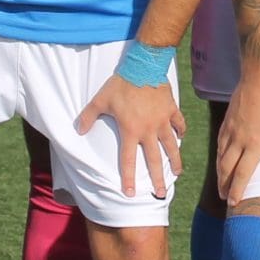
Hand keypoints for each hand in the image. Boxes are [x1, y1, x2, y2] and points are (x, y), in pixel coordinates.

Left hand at [76, 74, 183, 199]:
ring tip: (177, 173)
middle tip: (161, 194)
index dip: (129, 178)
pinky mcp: (171, 110)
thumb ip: (89, 116)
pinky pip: (179, 124)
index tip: (131, 193)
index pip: (128, 160)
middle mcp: (148, 130)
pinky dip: (181, 131)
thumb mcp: (100, 100)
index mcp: (130, 130)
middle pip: (154, 160)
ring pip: (171, 145)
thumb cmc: (121, 84)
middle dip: (158, 179)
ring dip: (175, 160)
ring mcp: (162, 121)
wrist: (144, 66)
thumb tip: (78, 130)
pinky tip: (181, 137)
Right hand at [214, 74, 259, 204]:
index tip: (233, 203)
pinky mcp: (227, 121)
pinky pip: (219, 142)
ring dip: (219, 172)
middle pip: (227, 168)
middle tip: (224, 198)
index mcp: (255, 145)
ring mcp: (231, 130)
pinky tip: (220, 157)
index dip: (237, 190)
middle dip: (224, 186)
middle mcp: (239, 141)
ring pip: (220, 156)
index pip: (242, 173)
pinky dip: (218, 154)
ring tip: (220, 182)